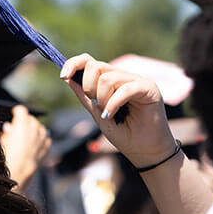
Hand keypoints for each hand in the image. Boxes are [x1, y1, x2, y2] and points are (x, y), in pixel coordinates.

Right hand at [0, 105, 50, 191]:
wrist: (13, 179)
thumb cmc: (3, 161)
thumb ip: (4, 132)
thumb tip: (8, 129)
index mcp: (21, 125)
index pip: (22, 111)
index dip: (17, 111)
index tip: (14, 113)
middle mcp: (33, 131)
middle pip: (31, 119)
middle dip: (24, 121)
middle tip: (16, 127)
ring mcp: (41, 141)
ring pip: (41, 128)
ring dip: (34, 129)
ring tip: (25, 135)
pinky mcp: (44, 151)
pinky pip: (46, 140)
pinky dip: (41, 139)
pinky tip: (34, 143)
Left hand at [61, 54, 175, 168]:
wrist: (145, 152)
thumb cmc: (125, 134)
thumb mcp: (97, 114)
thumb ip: (85, 97)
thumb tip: (67, 78)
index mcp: (111, 80)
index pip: (90, 61)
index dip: (74, 64)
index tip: (63, 76)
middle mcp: (124, 76)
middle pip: (95, 66)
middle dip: (88, 88)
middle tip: (97, 105)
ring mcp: (137, 80)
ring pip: (108, 78)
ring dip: (102, 100)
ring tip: (108, 114)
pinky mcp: (149, 87)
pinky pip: (124, 89)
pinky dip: (113, 104)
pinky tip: (111, 115)